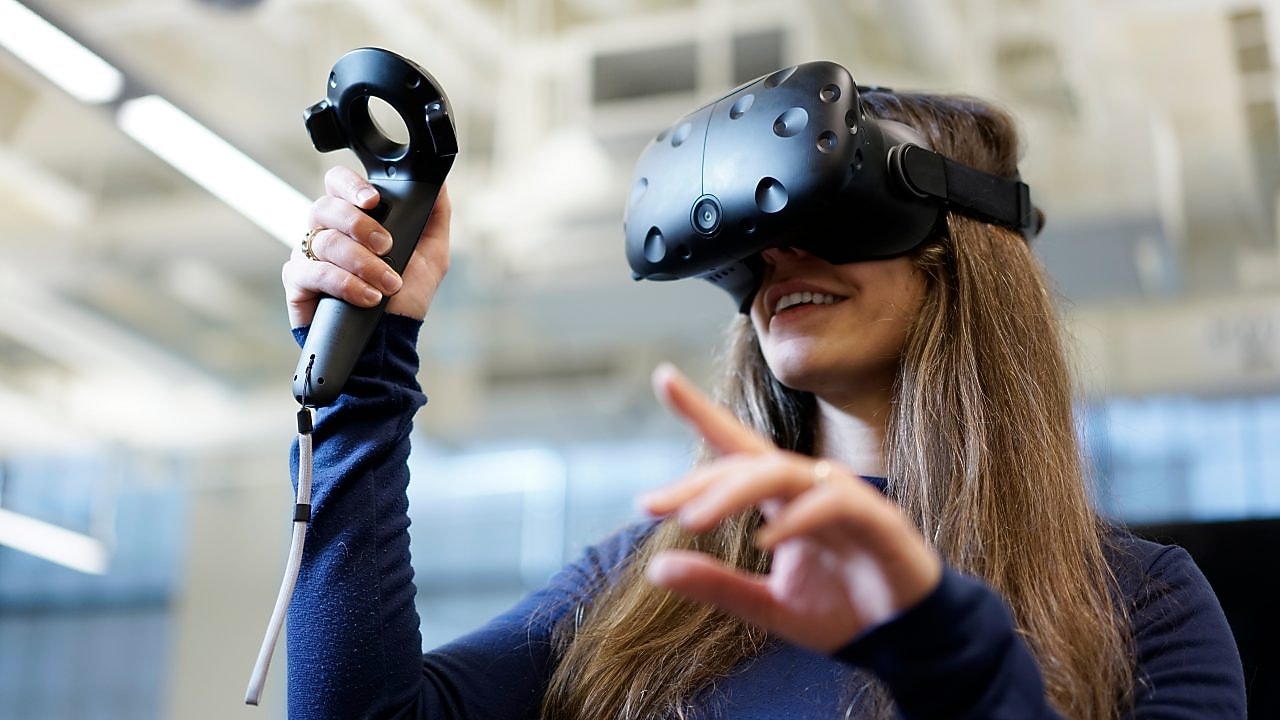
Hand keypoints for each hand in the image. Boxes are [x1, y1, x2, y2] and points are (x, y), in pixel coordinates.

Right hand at [282, 165, 451, 326]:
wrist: (392, 338)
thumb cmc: (406, 296)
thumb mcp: (432, 255)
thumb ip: (434, 216)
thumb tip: (438, 184)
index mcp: (353, 217)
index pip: (338, 182)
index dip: (351, 185)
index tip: (373, 200)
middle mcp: (326, 231)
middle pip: (325, 207)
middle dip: (360, 225)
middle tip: (387, 246)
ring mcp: (308, 255)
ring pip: (324, 241)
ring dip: (363, 263)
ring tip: (388, 284)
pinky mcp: (298, 282)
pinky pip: (312, 272)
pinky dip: (345, 284)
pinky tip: (368, 297)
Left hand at [638, 364, 942, 653]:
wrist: (908, 640)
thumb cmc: (841, 610)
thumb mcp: (766, 605)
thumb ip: (716, 585)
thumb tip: (654, 569)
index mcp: (782, 500)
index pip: (736, 447)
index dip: (701, 411)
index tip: (663, 377)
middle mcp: (809, 488)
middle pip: (747, 463)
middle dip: (697, 482)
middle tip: (650, 505)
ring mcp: (845, 500)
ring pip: (784, 473)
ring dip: (734, 493)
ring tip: (693, 521)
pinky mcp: (880, 522)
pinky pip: (835, 504)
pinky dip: (798, 517)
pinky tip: (766, 539)